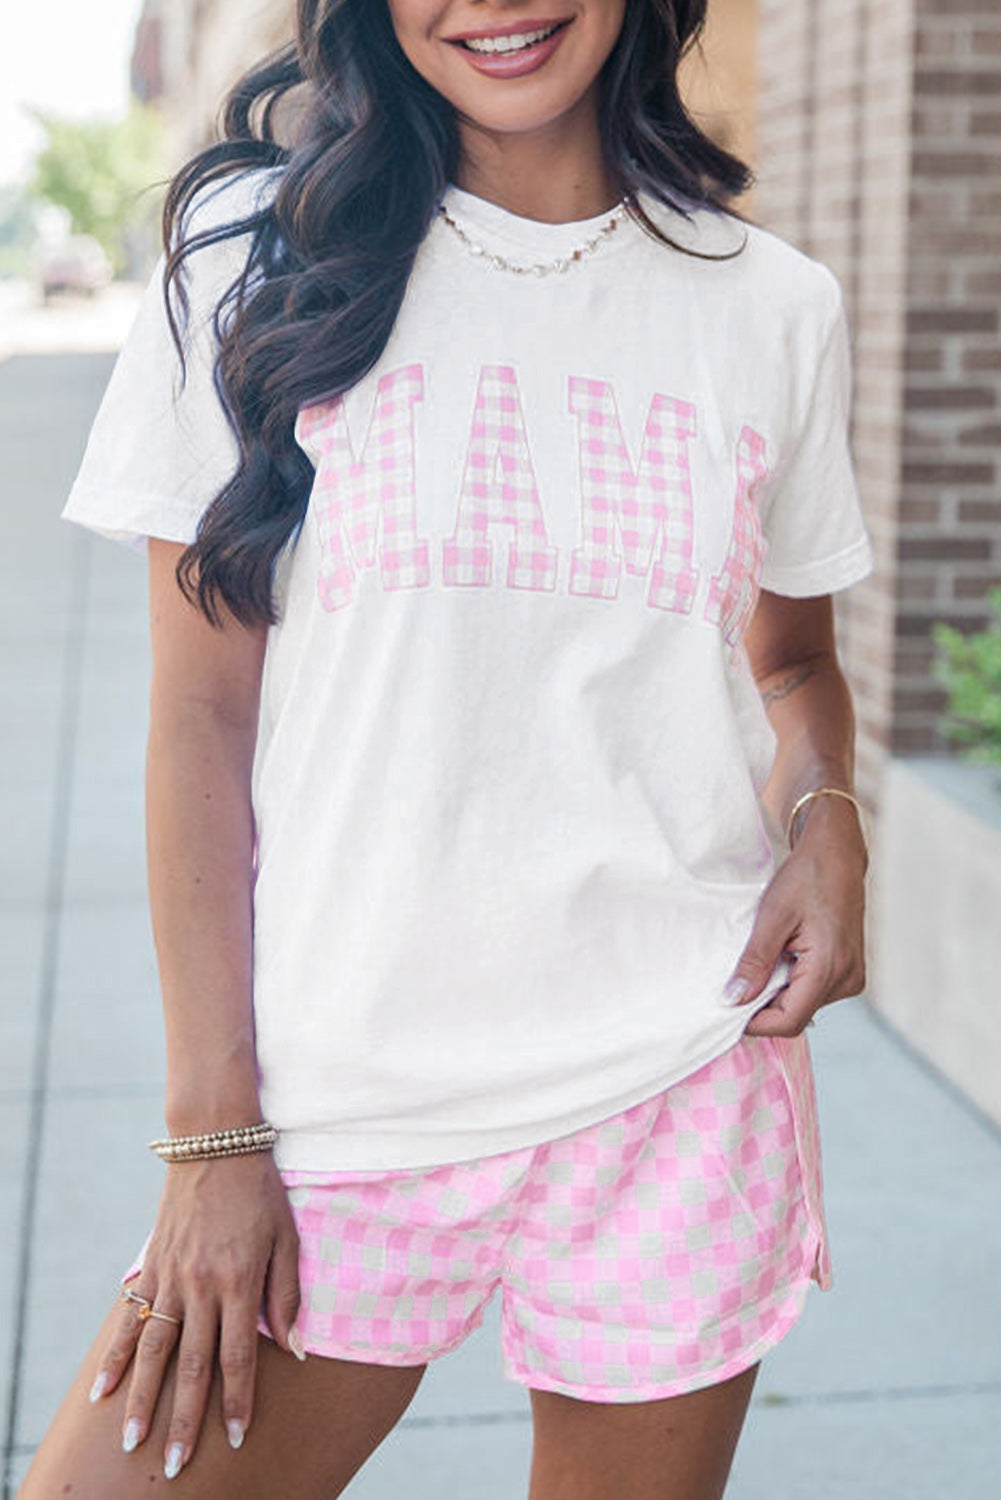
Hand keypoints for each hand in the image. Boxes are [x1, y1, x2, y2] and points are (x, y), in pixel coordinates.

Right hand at [90, 1150, 304, 1478]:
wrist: (215, 1142)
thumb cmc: (261, 1190)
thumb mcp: (287, 1236)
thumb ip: (288, 1295)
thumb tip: (296, 1349)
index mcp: (241, 1280)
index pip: (240, 1356)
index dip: (239, 1400)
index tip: (238, 1437)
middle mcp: (203, 1285)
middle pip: (192, 1365)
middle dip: (186, 1419)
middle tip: (176, 1465)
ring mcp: (172, 1276)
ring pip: (155, 1350)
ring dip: (145, 1401)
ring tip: (135, 1443)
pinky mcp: (151, 1266)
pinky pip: (132, 1319)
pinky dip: (117, 1357)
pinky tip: (103, 1391)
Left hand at [724, 798, 867, 1036]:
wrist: (837, 854)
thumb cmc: (807, 877)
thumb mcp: (772, 916)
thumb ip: (755, 961)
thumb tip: (734, 999)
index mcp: (830, 966)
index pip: (788, 1020)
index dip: (755, 1022)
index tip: (728, 1009)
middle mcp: (847, 978)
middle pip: (795, 1015)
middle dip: (763, 1006)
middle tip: (738, 979)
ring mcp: (851, 977)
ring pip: (804, 1005)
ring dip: (777, 992)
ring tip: (764, 959)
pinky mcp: (849, 971)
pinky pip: (814, 992)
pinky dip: (791, 983)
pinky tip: (782, 957)